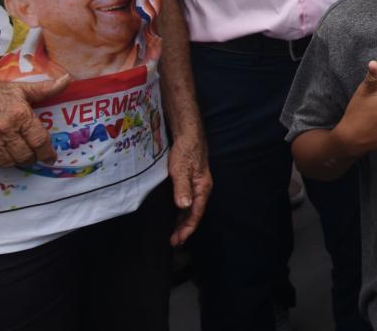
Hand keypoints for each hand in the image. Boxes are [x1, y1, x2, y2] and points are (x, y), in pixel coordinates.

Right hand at [0, 72, 70, 167]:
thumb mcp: (21, 89)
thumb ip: (46, 89)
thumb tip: (67, 79)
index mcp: (19, 116)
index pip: (39, 141)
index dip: (47, 153)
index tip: (51, 158)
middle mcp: (4, 130)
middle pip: (25, 155)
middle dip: (32, 158)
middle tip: (33, 155)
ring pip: (9, 162)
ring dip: (16, 161)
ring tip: (18, 154)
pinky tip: (2, 155)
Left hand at [167, 127, 211, 245]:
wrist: (187, 134)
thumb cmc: (186, 151)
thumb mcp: (182, 170)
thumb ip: (182, 188)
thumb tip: (184, 206)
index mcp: (203, 188)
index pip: (196, 213)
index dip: (187, 229)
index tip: (178, 240)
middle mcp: (201, 189)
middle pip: (194, 213)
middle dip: (185, 228)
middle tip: (174, 242)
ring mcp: (196, 185)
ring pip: (190, 208)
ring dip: (182, 221)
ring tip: (174, 233)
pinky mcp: (189, 181)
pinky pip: (187, 201)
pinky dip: (181, 211)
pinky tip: (174, 214)